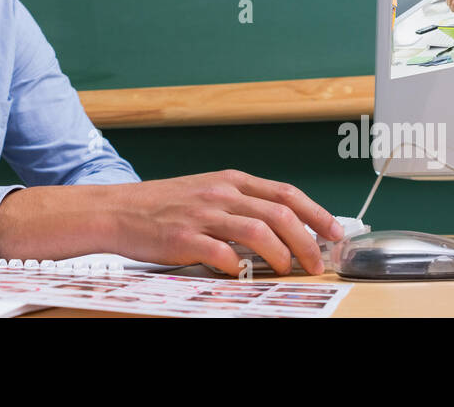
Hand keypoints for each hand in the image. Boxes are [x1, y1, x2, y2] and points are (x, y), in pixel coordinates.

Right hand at [109, 170, 342, 276]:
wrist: (118, 210)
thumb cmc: (164, 205)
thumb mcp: (207, 193)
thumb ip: (241, 205)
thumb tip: (282, 228)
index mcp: (230, 181)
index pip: (285, 193)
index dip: (315, 213)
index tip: (334, 232)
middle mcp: (221, 194)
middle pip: (279, 214)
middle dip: (306, 242)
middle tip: (315, 263)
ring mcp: (203, 215)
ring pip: (258, 232)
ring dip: (280, 256)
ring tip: (286, 270)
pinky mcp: (185, 239)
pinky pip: (222, 255)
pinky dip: (237, 267)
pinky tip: (240, 273)